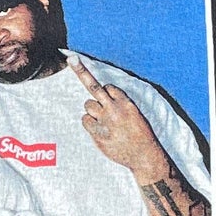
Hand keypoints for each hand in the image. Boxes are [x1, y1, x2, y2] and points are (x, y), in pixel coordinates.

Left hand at [70, 58, 164, 176]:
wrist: (143, 155)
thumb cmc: (140, 135)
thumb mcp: (136, 114)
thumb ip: (121, 105)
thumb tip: (106, 98)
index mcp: (126, 103)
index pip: (109, 87)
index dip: (106, 92)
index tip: (102, 90)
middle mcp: (114, 109)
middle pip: (93, 86)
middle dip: (82, 71)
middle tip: (71, 59)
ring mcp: (104, 121)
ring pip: (88, 105)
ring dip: (93, 110)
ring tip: (104, 122)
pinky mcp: (98, 133)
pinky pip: (85, 120)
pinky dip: (90, 123)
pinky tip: (100, 130)